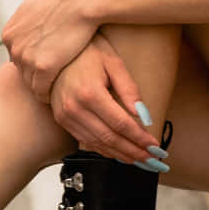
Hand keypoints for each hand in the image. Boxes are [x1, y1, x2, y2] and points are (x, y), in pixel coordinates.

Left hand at [1, 0, 98, 102]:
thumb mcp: (37, 5)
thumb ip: (29, 20)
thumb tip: (30, 25)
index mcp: (10, 32)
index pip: (17, 56)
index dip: (33, 62)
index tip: (47, 66)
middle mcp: (13, 45)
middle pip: (22, 70)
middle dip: (36, 75)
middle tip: (54, 81)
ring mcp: (25, 56)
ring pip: (30, 82)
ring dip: (42, 87)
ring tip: (57, 90)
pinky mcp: (41, 66)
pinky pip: (40, 90)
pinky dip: (48, 95)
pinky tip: (58, 95)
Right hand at [50, 36, 161, 165]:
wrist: (53, 50)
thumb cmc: (87, 52)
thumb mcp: (113, 62)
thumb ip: (129, 89)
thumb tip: (143, 116)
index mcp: (90, 93)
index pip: (121, 123)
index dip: (140, 138)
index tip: (155, 146)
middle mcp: (75, 108)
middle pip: (110, 138)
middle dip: (133, 151)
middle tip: (152, 159)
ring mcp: (66, 116)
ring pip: (98, 144)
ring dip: (120, 155)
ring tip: (139, 159)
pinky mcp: (62, 120)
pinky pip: (85, 141)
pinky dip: (104, 150)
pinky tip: (118, 153)